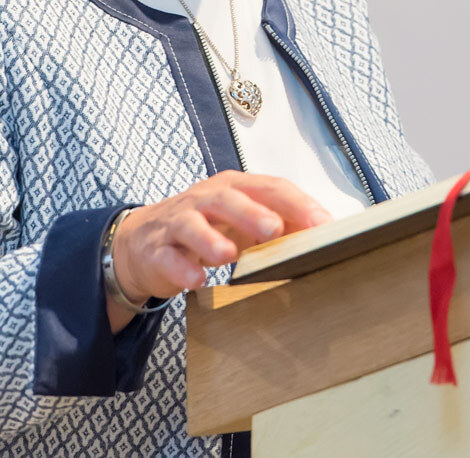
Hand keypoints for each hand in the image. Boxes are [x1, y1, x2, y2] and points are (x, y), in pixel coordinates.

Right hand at [110, 172, 331, 305]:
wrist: (144, 241)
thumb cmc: (206, 228)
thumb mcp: (244, 221)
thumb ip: (281, 223)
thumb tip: (324, 234)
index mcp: (234, 188)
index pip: (268, 188)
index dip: (296, 204)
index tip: (323, 224)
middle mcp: (205, 199)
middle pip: (228, 199)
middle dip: (252, 213)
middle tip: (275, 229)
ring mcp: (178, 223)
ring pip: (192, 224)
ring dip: (210, 240)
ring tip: (228, 255)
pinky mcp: (156, 250)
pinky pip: (167, 257)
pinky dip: (180, 268)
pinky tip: (196, 280)